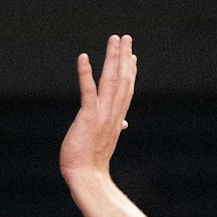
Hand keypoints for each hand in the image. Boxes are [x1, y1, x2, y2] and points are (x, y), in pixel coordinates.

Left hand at [60, 34, 135, 180]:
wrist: (86, 178)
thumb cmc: (91, 162)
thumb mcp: (104, 141)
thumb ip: (114, 127)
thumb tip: (124, 123)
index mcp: (116, 118)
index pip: (126, 90)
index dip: (130, 71)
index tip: (132, 55)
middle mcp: (112, 113)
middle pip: (122, 80)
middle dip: (124, 57)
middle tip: (126, 37)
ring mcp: (101, 115)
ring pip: (110, 81)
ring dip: (112, 58)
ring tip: (114, 40)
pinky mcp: (88, 117)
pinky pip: (88, 92)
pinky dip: (86, 74)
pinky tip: (84, 57)